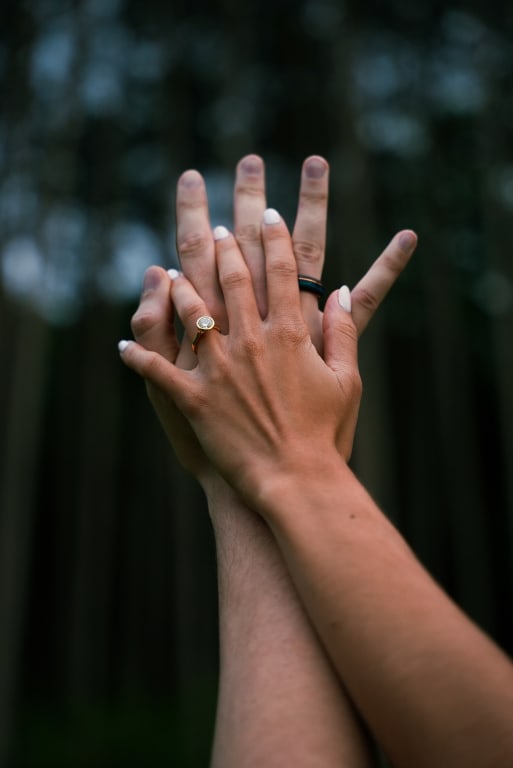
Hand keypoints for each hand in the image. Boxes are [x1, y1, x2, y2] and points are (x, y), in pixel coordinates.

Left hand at [130, 155, 331, 487]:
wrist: (297, 478)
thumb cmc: (327, 433)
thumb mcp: (347, 380)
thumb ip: (343, 331)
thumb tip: (340, 291)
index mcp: (291, 335)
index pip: (281, 273)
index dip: (274, 239)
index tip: (267, 216)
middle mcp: (252, 341)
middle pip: (234, 282)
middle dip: (225, 250)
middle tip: (217, 230)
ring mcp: (220, 368)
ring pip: (192, 313)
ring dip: (179, 288)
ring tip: (171, 271)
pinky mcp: (195, 398)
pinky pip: (158, 370)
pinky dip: (138, 357)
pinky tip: (123, 347)